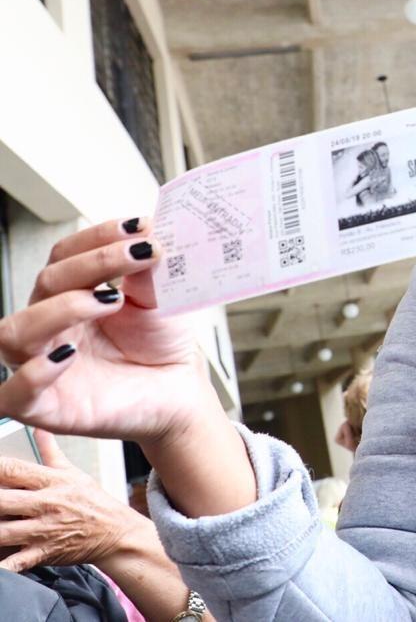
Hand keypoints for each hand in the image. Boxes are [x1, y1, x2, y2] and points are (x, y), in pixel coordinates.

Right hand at [0, 218, 212, 445]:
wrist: (181, 391)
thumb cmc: (162, 345)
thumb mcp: (161, 299)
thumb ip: (149, 269)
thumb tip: (150, 230)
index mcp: (72, 295)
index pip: (65, 255)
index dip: (97, 237)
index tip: (139, 227)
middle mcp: (51, 326)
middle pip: (47, 282)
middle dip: (94, 263)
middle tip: (140, 256)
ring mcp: (42, 365)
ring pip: (16, 331)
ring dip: (62, 308)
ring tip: (110, 300)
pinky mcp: (47, 407)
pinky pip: (14, 394)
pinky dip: (34, 373)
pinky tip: (67, 355)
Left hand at [0, 430, 145, 571]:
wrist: (116, 533)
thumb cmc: (94, 503)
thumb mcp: (74, 473)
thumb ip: (51, 451)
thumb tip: (39, 428)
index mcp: (51, 481)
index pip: (12, 469)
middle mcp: (45, 504)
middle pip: (1, 500)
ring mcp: (43, 530)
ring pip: (3, 531)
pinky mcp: (43, 553)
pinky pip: (16, 562)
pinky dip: (3, 565)